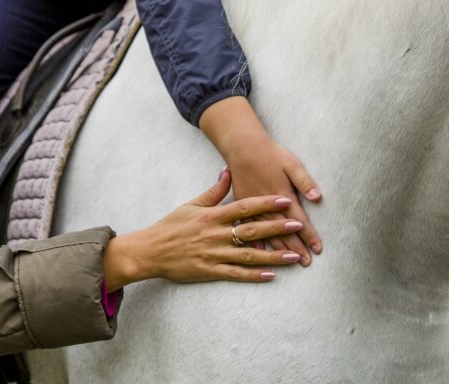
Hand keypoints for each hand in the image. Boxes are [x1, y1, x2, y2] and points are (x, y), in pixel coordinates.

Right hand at [102, 169, 303, 289]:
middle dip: (276, 228)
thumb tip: (228, 171)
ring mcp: (214, 254)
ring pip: (248, 255)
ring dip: (272, 255)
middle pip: (251, 230)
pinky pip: (235, 274)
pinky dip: (253, 275)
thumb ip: (213, 191)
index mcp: (212, 216)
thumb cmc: (171, 226)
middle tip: (298, 225)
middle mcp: (215, 234)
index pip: (244, 207)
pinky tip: (270, 275)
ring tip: (293, 256)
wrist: (150, 251)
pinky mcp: (210, 272)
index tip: (285, 200)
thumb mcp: (191, 204)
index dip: (266, 203)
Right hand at [199, 97, 321, 265]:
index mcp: (279, 195)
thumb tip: (317, 197)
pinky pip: (246, 231)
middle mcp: (266, 206)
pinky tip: (262, 257)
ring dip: (279, 249)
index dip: (308, 235)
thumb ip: (304, 181)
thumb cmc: (269, 154)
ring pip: (265, 234)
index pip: (297, 220)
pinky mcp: (238, 208)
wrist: (242, 147)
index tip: (317, 248)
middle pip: (282, 232)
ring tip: (291, 261)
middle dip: (296, 247)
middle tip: (307, 261)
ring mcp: (250, 209)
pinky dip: (254, 245)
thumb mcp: (291, 163)